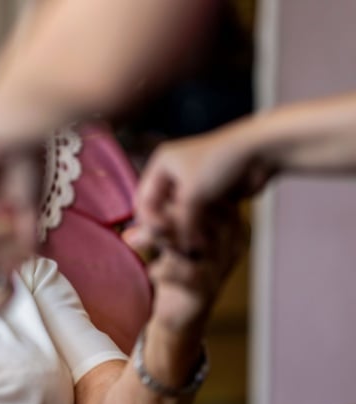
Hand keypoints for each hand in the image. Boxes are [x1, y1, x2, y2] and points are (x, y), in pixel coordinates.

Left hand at [126, 203, 247, 336]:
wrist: (180, 316)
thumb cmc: (178, 268)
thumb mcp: (175, 236)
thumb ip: (170, 215)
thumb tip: (150, 194)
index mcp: (228, 227)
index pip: (211, 198)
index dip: (181, 195)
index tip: (154, 199)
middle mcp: (230, 245)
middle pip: (204, 216)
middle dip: (168, 213)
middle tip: (139, 219)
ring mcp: (220, 268)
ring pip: (193, 241)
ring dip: (160, 237)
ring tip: (133, 239)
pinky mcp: (205, 290)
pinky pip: (186, 273)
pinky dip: (163, 271)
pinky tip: (151, 271)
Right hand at [135, 126, 272, 255]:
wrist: (260, 151)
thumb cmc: (220, 163)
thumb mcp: (193, 195)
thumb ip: (182, 224)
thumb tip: (181, 250)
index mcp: (161, 165)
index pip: (144, 200)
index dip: (149, 221)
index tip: (162, 237)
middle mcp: (173, 173)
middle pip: (161, 209)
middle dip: (167, 228)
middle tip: (175, 246)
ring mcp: (193, 183)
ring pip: (180, 215)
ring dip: (185, 230)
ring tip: (193, 244)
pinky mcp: (211, 193)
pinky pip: (199, 216)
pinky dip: (200, 227)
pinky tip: (205, 239)